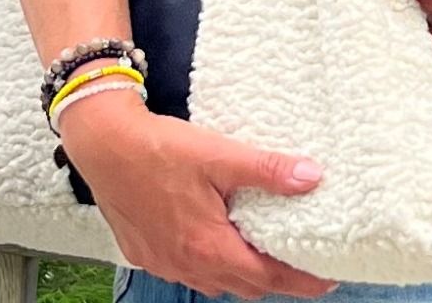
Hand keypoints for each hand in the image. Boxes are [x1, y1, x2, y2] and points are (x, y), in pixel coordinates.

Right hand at [59, 91, 337, 298]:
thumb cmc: (157, 150)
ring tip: (265, 252)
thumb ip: (266, 169)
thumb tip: (311, 177)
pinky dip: (211, 263)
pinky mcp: (146, 252)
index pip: (269, 277)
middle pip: (244, 285)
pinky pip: (188, 270)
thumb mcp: (219, 154)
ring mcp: (164, 262)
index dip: (302, 281)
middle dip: (276, 279)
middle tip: (303, 263)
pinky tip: (216, 241)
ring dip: (242, 272)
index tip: (328, 280)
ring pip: (215, 281)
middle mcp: (188, 264)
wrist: (103, 145)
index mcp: (210, 246)